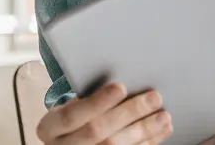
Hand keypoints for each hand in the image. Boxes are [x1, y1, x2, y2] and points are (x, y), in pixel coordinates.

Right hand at [36, 83, 172, 144]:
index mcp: (51, 128)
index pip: (72, 115)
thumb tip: (128, 77)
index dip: (98, 101)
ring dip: (143, 130)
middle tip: (154, 97)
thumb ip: (92, 97)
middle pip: (97, 131)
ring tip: (163, 116)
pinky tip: (161, 131)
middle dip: (129, 112)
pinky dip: (148, 142)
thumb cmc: (77, 120)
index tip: (121, 87)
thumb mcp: (74, 107)